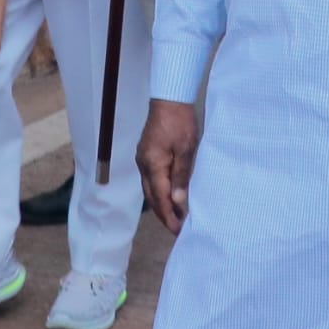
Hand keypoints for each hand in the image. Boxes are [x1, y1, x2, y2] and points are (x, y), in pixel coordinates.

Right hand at [137, 99, 198, 233]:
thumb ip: (181, 176)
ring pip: (149, 189)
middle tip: (177, 229)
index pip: (159, 198)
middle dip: (163, 214)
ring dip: (161, 204)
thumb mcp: (186, 149)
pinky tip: (169, 195)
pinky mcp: (146, 153)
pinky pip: (151, 179)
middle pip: (151, 197)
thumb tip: (177, 202)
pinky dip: (159, 191)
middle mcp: (143, 164)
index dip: (169, 216)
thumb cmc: (180, 122)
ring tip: (175, 216)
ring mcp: (142, 158)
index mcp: (153, 165)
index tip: (178, 230)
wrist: (169, 98)